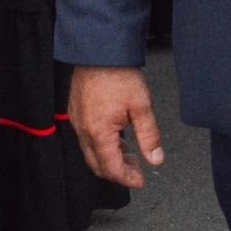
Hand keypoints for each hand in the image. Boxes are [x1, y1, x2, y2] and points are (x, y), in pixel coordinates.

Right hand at [69, 65, 164, 188]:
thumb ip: (149, 136)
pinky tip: (116, 137)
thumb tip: (155, 159)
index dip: (127, 178)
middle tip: (136, 170)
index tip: (140, 180)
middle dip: (117, 172)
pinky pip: (85, 137)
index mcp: (98, 132)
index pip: (110, 168)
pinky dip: (101, 145)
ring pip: (90, 152)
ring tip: (129, 154)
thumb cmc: (117, 74)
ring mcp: (76, 120)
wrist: (99, 50)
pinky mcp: (75, 111)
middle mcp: (83, 129)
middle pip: (97, 164)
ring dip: (109, 158)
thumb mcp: (142, 106)